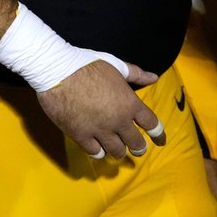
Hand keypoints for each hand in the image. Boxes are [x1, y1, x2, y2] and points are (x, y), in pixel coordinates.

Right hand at [37, 59, 162, 159]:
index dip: (158, 135)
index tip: (159, 141)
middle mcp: (118, 120)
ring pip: (116, 152)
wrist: (56, 70)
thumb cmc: (86, 64)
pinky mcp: (81, 135)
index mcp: (130, 103)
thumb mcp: (114, 65)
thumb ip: (135, 73)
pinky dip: (99, 152)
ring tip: (115, 148)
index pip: (152, 125)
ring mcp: (100, 130)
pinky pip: (95, 152)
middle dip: (138, 148)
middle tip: (135, 148)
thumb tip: (154, 77)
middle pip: (136, 144)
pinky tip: (97, 148)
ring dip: (118, 151)